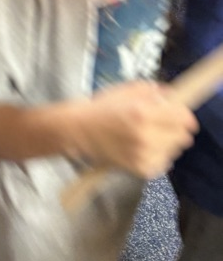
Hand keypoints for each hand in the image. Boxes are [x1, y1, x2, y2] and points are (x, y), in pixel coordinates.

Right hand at [74, 80, 197, 178]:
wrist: (78, 131)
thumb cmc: (100, 108)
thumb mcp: (125, 90)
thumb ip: (152, 91)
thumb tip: (172, 96)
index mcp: (143, 113)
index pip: (183, 118)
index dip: (183, 114)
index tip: (178, 113)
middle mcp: (146, 136)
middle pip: (183, 137)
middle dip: (175, 128)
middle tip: (161, 123)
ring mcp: (144, 156)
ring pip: (174, 150)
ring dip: (166, 142)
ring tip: (148, 135)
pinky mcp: (141, 170)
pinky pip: (164, 163)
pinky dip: (158, 155)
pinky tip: (142, 147)